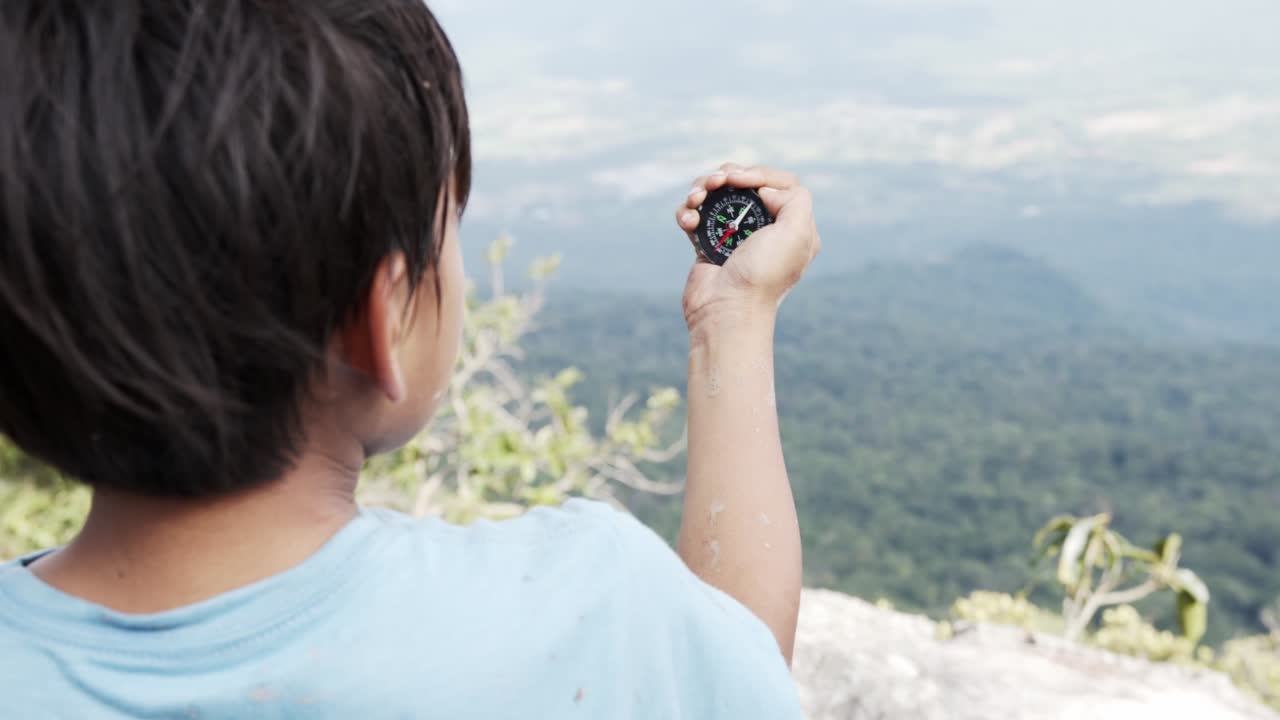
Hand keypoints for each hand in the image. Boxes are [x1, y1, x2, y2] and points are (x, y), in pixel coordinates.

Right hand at [676, 163, 820, 329]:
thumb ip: (795, 199)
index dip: (760, 174)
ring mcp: (734, 236)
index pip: (781, 184)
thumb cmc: (763, 274)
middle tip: (717, 183)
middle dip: (727, 176)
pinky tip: (688, 221)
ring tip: (697, 198)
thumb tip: (763, 191)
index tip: (741, 181)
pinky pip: (696, 215)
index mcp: (793, 227)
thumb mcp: (798, 233)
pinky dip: (688, 211)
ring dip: (702, 188)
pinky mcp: (708, 244)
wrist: (726, 310)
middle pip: (745, 183)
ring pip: (717, 194)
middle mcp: (765, 229)